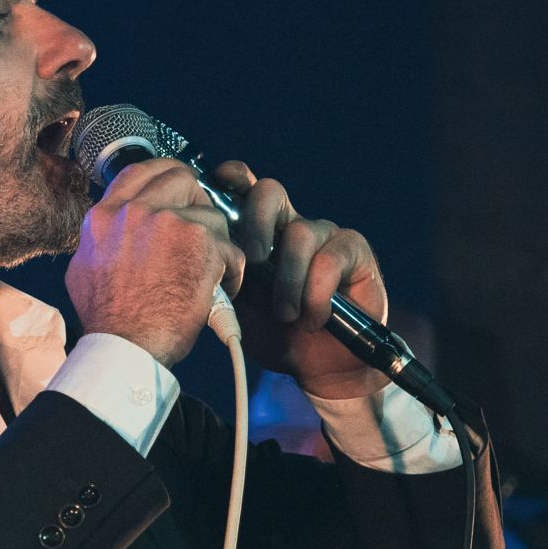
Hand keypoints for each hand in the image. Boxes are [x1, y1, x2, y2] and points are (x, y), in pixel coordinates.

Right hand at [65, 157, 244, 365]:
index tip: (179, 183)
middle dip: (199, 202)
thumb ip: (100, 242)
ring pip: (212, 217)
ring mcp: (168, 222)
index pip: (138, 172)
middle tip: (204, 230)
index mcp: (105, 217)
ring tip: (213, 275)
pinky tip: (221, 291)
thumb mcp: (84, 271)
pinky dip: (231, 272)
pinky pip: (230, 249)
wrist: (125, 347)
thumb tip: (108, 232)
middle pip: (181, 179)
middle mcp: (134, 211)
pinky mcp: (199, 242)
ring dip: (217, 246)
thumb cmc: (107, 321)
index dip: (165, 173)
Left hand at [206, 160, 389, 399]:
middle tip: (251, 259)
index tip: (215, 191)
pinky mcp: (353, 250)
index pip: (242, 188)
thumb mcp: (237, 307)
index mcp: (257, 231)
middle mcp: (289, 224)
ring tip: (285, 315)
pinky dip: (316, 294)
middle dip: (255, 222)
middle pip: (270, 192)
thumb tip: (194, 256)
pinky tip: (313, 318)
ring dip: (288, 279)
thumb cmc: (274, 334)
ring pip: (300, 232)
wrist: (318, 367)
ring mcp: (323, 234)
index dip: (230, 181)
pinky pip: (330, 259)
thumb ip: (219, 276)